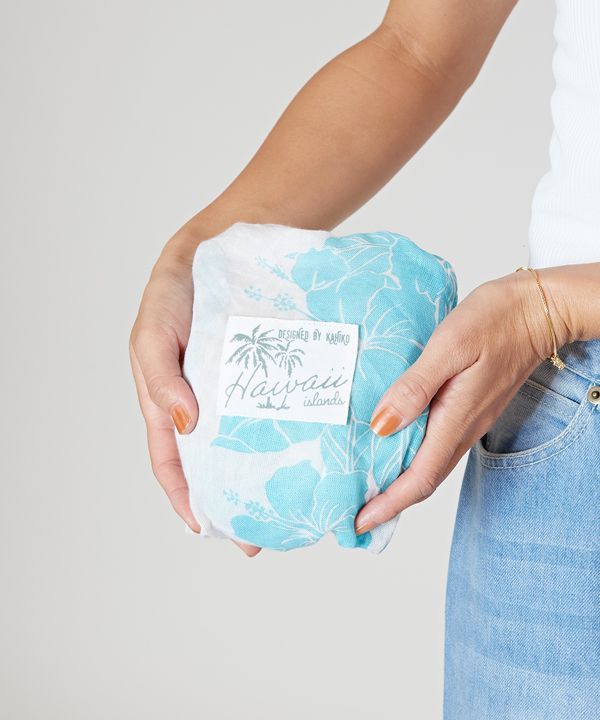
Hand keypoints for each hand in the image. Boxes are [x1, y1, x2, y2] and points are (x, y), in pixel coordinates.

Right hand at [129, 223, 260, 556]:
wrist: (221, 244)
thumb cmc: (176, 290)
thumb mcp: (155, 331)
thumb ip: (160, 377)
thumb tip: (188, 424)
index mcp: (168, 400)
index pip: (171, 462)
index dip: (186, 498)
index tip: (208, 529)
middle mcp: (205, 403)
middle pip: (214, 463)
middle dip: (232, 501)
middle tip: (260, 535)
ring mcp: (237, 391)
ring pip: (247, 443)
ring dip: (262, 476)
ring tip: (288, 503)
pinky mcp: (267, 374)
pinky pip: (275, 410)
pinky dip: (284, 434)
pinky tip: (306, 451)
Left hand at [354, 269, 571, 535]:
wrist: (535, 310)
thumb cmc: (494, 321)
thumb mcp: (449, 347)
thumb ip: (414, 387)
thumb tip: (381, 425)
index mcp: (455, 419)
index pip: (419, 478)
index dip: (387, 504)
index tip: (358, 522)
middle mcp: (462, 428)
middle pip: (422, 480)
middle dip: (388, 503)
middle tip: (352, 513)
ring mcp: (466, 420)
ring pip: (429, 464)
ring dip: (398, 482)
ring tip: (365, 485)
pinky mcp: (466, 408)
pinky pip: (435, 444)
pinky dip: (410, 456)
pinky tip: (392, 444)